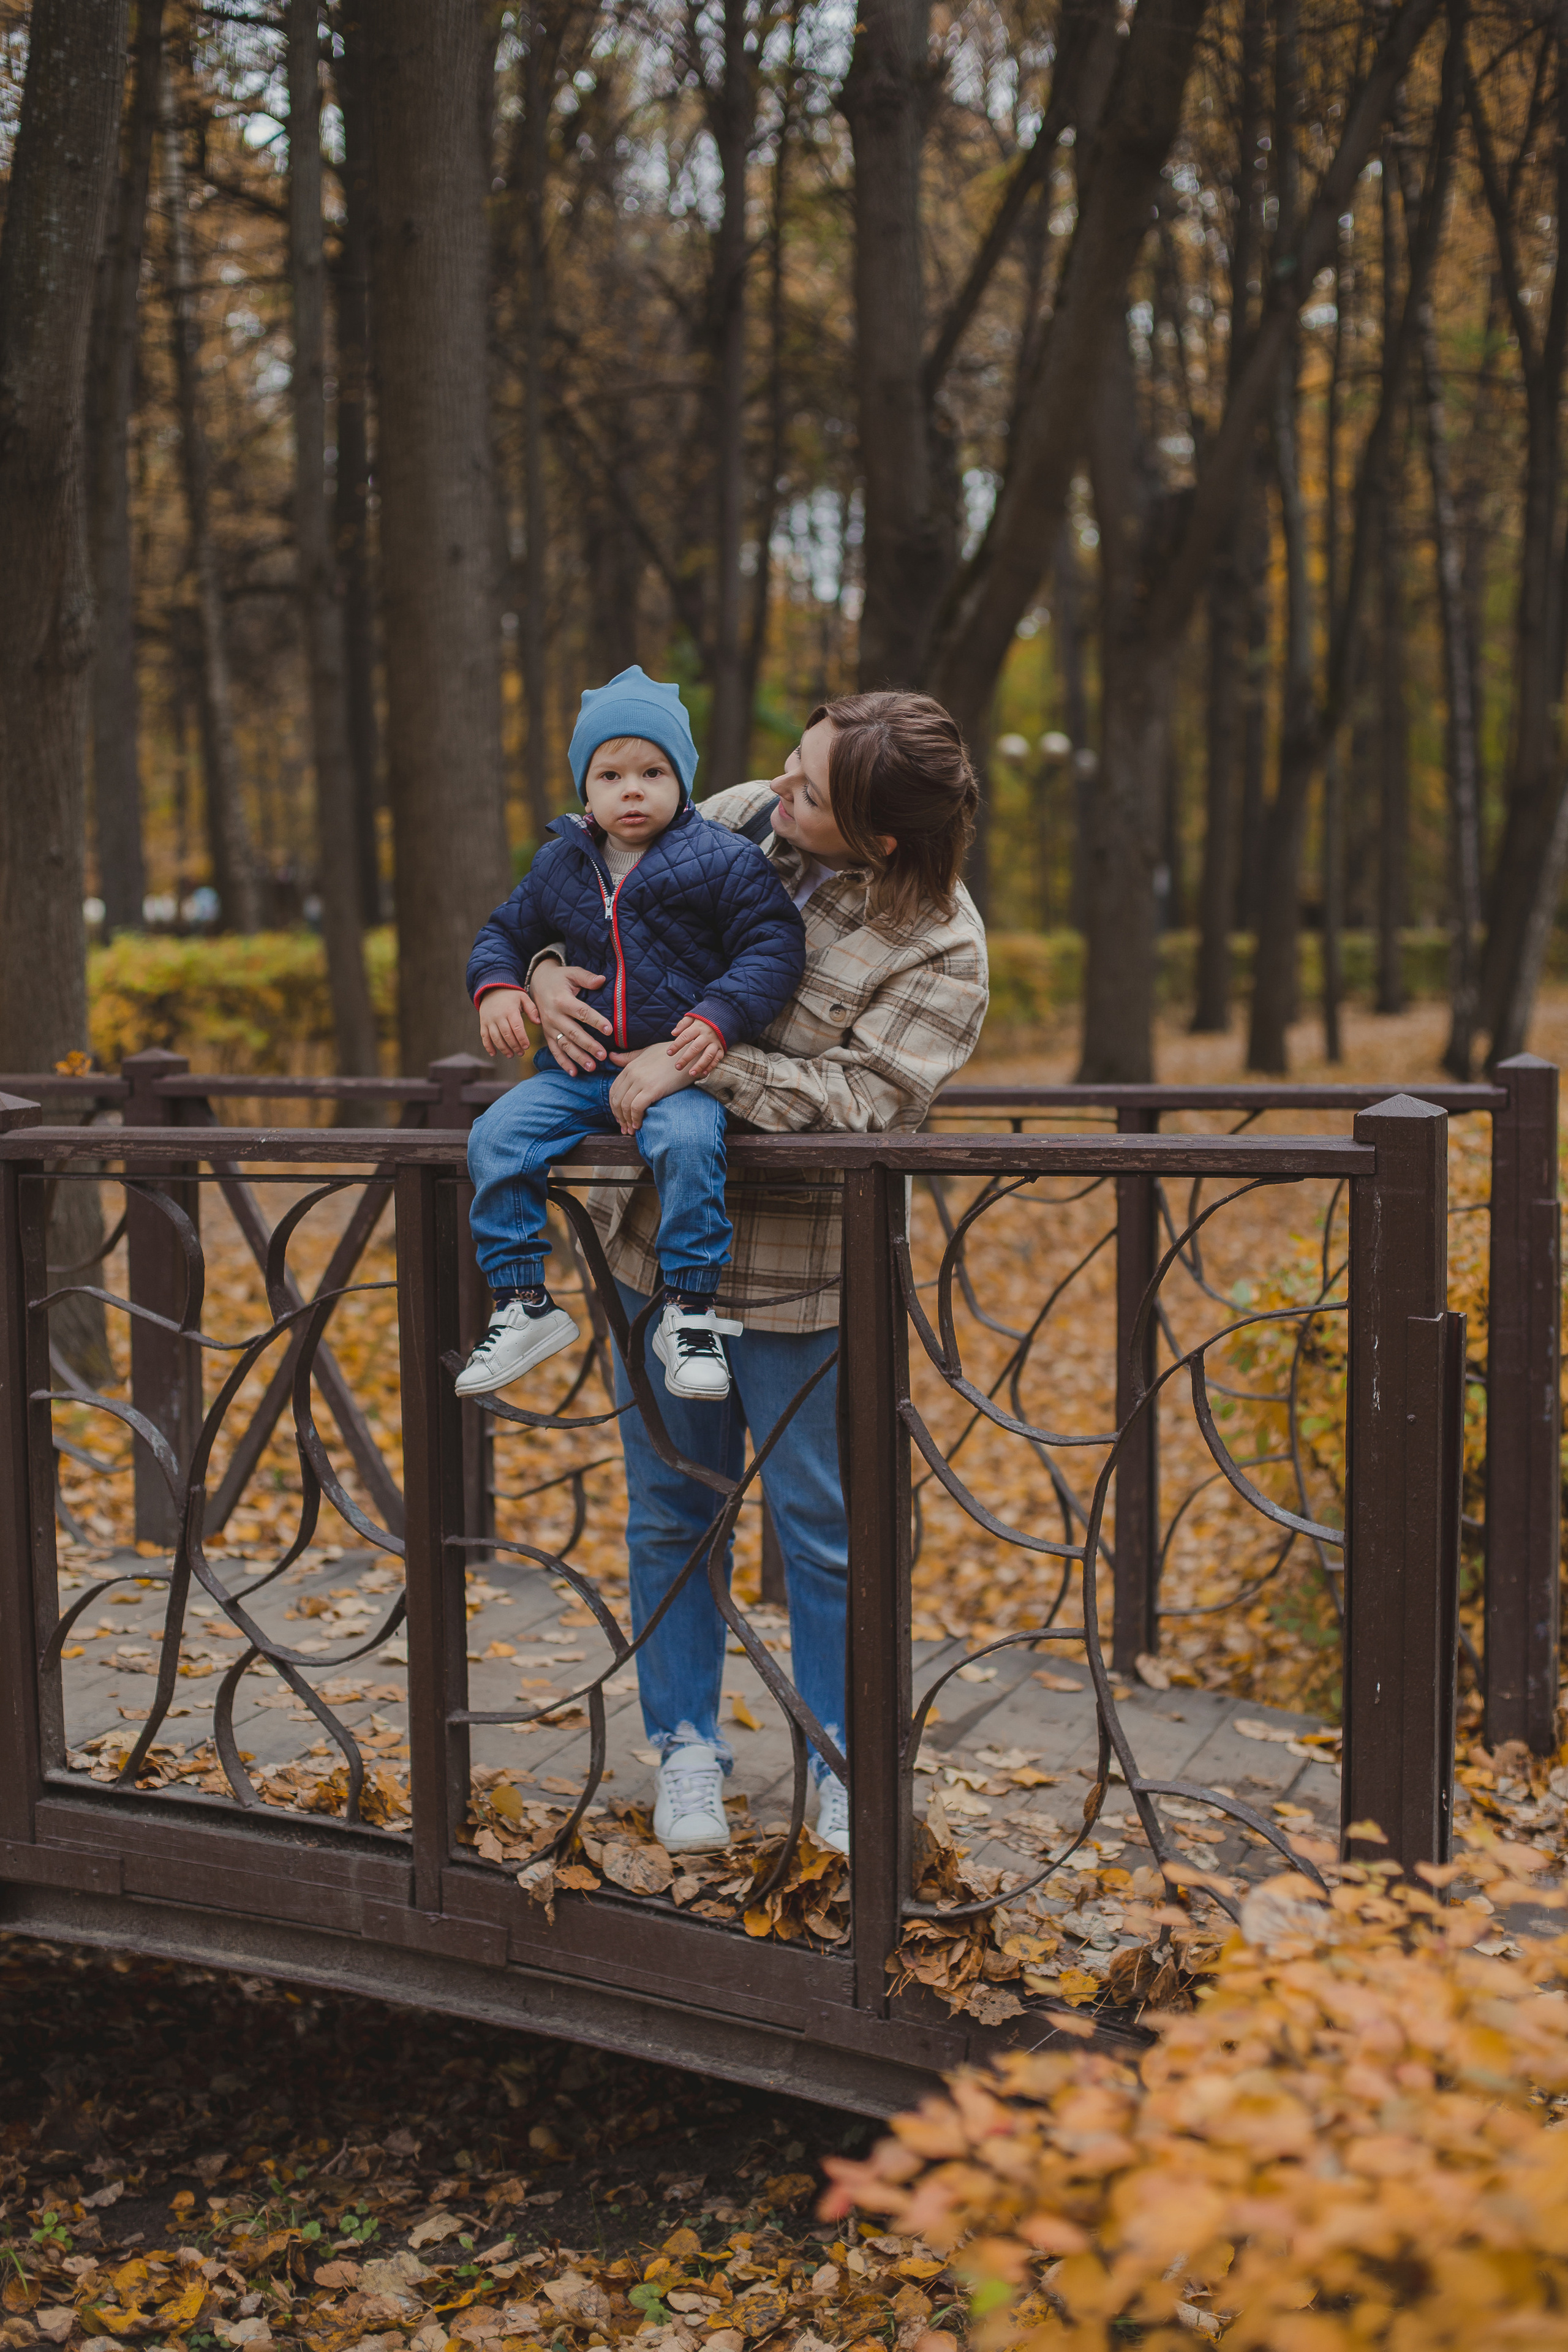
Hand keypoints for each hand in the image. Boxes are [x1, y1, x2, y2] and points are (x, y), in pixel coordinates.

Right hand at [477, 987, 530, 1060]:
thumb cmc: (511, 995)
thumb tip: (538, 1023)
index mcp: (510, 1010)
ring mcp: (489, 1020)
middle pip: (506, 1035)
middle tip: (521, 1053)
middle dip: (514, 1046)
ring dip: (503, 1048)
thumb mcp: (523, 997)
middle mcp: (498, 1016)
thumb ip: (531, 1009)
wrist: (491, 988)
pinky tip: (494, 1054)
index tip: (527, 1046)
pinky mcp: (483, 1023)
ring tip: (511, 1055)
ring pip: (495, 1038)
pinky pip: (484, 1037)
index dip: (522, 1038)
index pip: (517, 1027)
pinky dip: (488, 1046)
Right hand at [528, 957, 612, 1072]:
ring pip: (565, 1045)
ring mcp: (549, 1027)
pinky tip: (573, 1073)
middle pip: (574, 1033)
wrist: (537, 982)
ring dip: (578, 1057)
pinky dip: (563, 1062)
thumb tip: (602, 980)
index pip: (582, 1012)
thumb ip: (587, 978)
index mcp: (562, 1000)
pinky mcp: (547, 1035)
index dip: (596, 1021)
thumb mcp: (572, 973)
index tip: (610, 1030)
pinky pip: (554, 1051)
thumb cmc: (560, 978)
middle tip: (603, 1055)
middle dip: (589, 1045)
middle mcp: (554, 1016)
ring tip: (592, 1067)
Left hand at [608, 1041, 697, 1133]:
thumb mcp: (647, 1052)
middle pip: (617, 1100)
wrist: (690, 1055)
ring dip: (627, 1121)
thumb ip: (629, 1057)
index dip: (614, 1107)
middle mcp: (632, 1073)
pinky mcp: (653, 1089)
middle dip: (619, 1117)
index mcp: (629, 1067)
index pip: (614, 1091)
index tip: (620, 1117)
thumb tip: (611, 1057)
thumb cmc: (671, 1054)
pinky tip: (639, 1125)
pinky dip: (635, 1119)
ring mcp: (641, 1081)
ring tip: (631, 1130)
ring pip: (625, 1106)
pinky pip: (637, 1107)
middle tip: (625, 1128)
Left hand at [669, 1014, 725, 1078]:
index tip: (669, 1053)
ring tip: (690, 1074)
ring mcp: (715, 1042)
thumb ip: (683, 1024)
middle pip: (695, 1048)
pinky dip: (710, 1067)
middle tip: (677, 1067)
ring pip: (708, 1055)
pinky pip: (717, 1059)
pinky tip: (703, 1074)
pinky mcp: (722, 1048)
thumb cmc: (705, 1018)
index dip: (676, 1045)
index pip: (685, 1037)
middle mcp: (707, 1035)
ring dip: (699, 1066)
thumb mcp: (694, 1016)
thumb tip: (673, 1033)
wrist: (725, 1016)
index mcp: (698, 1027)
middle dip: (686, 1058)